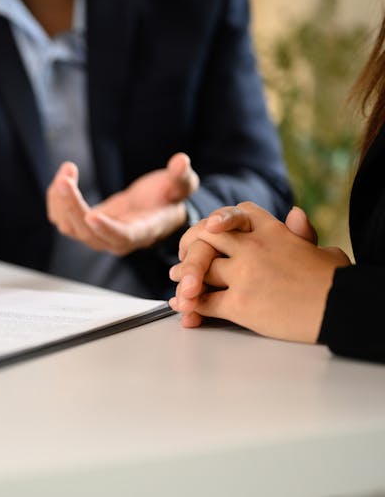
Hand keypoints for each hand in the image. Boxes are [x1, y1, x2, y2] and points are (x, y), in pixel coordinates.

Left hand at [46, 152, 199, 255]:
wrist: (154, 210)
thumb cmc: (168, 199)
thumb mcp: (181, 185)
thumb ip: (181, 176)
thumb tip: (181, 161)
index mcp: (140, 232)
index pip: (121, 237)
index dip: (106, 229)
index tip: (92, 215)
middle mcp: (115, 240)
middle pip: (86, 233)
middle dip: (72, 206)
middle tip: (65, 179)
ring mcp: (96, 235)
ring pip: (69, 227)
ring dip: (60, 200)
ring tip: (67, 170)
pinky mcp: (83, 226)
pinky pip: (61, 218)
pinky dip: (56, 199)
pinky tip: (64, 177)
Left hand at [169, 202, 350, 341]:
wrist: (341, 309)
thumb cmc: (336, 282)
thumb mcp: (322, 249)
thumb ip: (302, 233)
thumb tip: (294, 213)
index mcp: (274, 230)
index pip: (238, 213)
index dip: (220, 219)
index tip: (211, 228)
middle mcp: (254, 247)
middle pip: (208, 235)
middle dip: (192, 243)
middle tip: (183, 254)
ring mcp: (244, 274)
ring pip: (200, 268)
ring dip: (185, 275)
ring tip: (178, 280)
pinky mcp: (240, 303)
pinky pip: (205, 301)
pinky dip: (191, 305)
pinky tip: (185, 307)